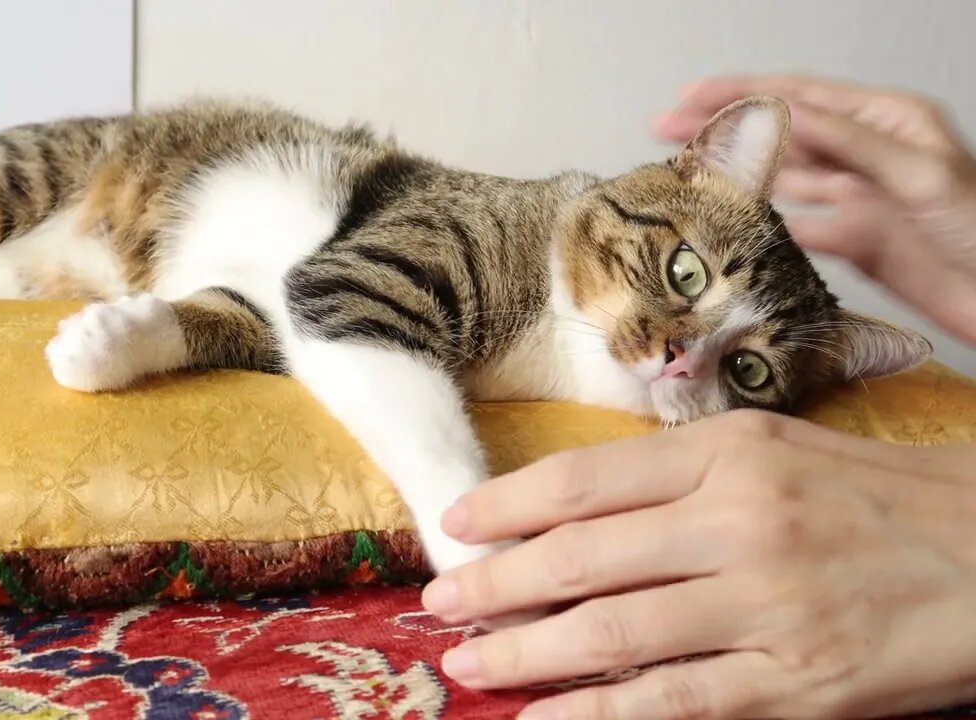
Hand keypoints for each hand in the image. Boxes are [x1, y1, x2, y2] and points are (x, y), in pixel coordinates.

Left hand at [421, 410, 975, 718]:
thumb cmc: (870, 495)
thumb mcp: (773, 450)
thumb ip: (674, 475)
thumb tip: (567, 509)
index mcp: (728, 454)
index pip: (584, 479)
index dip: (505, 504)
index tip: (455, 524)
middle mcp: (738, 523)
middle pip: (581, 556)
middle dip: (495, 584)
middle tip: (440, 602)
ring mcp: (765, 606)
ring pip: (613, 633)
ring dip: (526, 653)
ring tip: (470, 662)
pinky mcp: (795, 683)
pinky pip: (672, 702)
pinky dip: (597, 715)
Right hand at [655, 75, 975, 344]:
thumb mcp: (918, 173)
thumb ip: (848, 143)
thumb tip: (784, 117)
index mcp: (886, 121)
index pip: (797, 96)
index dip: (739, 94)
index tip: (687, 100)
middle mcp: (866, 154)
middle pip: (780, 133)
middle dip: (723, 129)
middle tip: (666, 133)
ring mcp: (858, 198)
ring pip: (781, 179)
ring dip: (734, 174)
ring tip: (685, 173)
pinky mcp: (855, 241)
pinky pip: (796, 227)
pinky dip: (761, 225)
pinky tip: (730, 224)